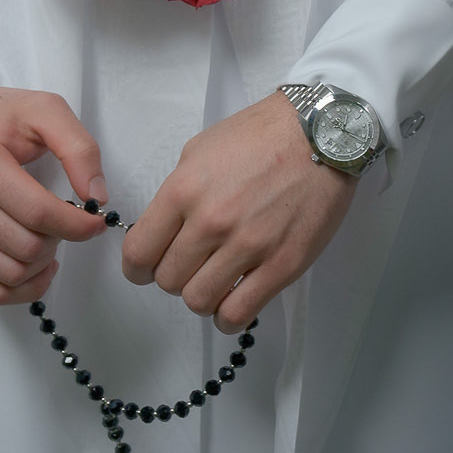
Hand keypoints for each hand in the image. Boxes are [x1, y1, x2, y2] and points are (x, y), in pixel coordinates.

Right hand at [0, 84, 107, 305]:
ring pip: (11, 274)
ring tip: (51, 237)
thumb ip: (79, 148)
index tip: (96, 218)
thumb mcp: (44, 110)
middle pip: (26, 247)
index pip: (38, 213)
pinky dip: (24, 288)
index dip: (77, 224)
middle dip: (61, 240)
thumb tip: (98, 197)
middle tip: (68, 220)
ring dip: (43, 264)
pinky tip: (38, 265)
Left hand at [121, 92, 356, 331]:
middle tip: (187, 266)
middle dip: (171, 278)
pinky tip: (230, 302)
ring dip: (200, 296)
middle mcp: (210, 222)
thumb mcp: (198, 151)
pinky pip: (238, 314)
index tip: (144, 268)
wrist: (317, 135)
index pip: (139, 251)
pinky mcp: (281, 266)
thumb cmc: (257, 137)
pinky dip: (227, 317)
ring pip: (198, 301)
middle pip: (168, 280)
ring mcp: (247, 247)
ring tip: (212, 281)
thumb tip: (163, 228)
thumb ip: (177, 192)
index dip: (136, 267)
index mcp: (183, 190)